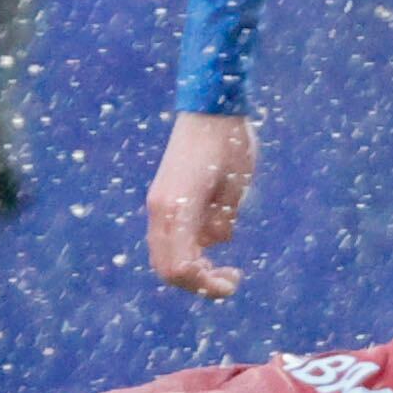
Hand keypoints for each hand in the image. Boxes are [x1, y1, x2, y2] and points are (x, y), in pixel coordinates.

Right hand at [145, 111, 257, 299]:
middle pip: (167, 268)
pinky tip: (217, 237)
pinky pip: (170, 238)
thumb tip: (213, 243)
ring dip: (193, 267)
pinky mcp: (164, 198)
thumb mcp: (234, 189)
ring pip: (165, 256)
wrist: (210, 107)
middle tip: (230, 278)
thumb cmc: (229, 144)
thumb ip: (221, 222)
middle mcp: (160, 209)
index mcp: (177, 209)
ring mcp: (158, 203)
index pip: (182, 267)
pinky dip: (190, 249)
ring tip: (224, 265)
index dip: (206, 285)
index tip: (233, 282)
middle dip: (198, 282)